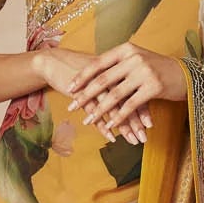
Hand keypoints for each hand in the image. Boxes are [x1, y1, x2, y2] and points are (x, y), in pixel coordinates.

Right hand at [33, 45, 152, 144]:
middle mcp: (107, 75)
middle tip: (144, 137)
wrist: (54, 61)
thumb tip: (133, 97)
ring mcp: (94, 84)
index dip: (143, 108)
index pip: (133, 91)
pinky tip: (113, 137)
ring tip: (133, 141)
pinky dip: (104, 126)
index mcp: (115, 68)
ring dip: (124, 127)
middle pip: (126, 101)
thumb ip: (116, 83)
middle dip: (136, 122)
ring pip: (113, 108)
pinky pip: (95, 112)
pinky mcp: (80, 92)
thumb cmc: (80, 69)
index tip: (150, 125)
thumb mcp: (101, 73)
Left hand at [64, 43, 186, 140]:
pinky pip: (130, 105)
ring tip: (87, 120)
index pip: (98, 63)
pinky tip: (109, 126)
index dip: (82, 76)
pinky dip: (119, 117)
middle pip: (103, 79)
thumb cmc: (159, 68)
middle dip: (85, 95)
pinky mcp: (153, 87)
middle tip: (72, 105)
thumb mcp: (138, 59)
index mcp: (126, 49)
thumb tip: (95, 73)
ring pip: (115, 94)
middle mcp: (133, 58)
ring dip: (99, 110)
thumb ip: (119, 64)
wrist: (187, 74)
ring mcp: (144, 72)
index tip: (69, 87)